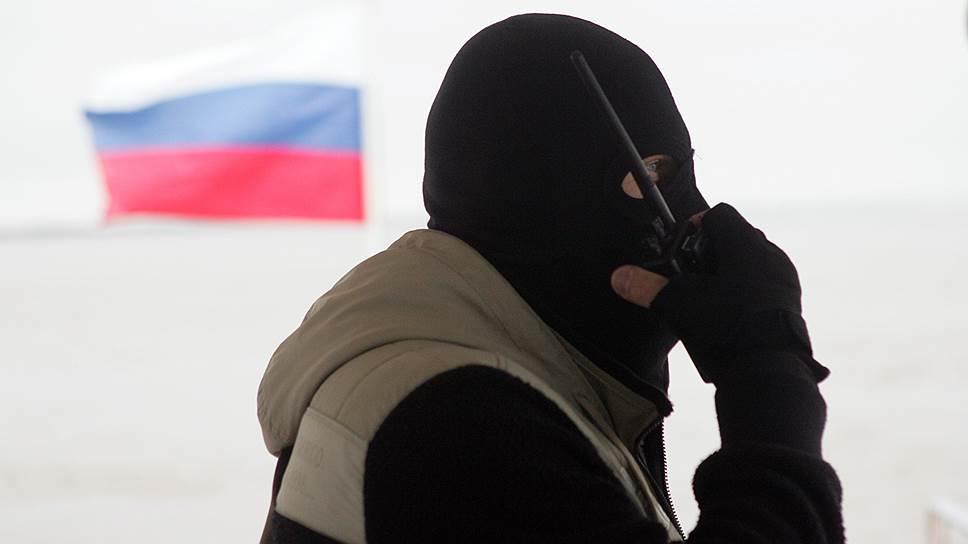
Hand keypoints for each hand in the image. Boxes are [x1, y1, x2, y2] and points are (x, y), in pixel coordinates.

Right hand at [611, 203, 827, 382]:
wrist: (766, 370)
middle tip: (692, 272)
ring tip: (711, 295)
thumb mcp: (677, 305)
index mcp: (744, 245)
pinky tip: (730, 312)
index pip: (718, 214)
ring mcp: (785, 278)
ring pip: (752, 260)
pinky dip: (747, 289)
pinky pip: (765, 282)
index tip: (682, 244)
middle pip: (736, 235)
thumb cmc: (724, 328)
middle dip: (712, 249)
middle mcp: (770, 254)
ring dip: (731, 269)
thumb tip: (619, 277)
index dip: (696, 224)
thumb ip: (646, 286)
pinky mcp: (791, 301)